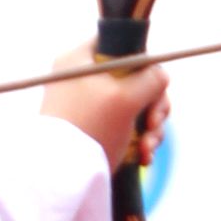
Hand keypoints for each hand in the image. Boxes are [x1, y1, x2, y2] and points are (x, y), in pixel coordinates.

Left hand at [40, 44, 169, 178]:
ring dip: (150, 127)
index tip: (152, 85)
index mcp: (80, 59)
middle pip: (132, 78)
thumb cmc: (91, 129)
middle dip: (153, 105)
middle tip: (154, 123)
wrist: (59, 176)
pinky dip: (138, 140)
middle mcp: (81, 78)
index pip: (120, 43)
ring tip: (149, 148)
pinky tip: (143, 157)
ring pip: (132, 105)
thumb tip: (161, 75)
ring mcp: (85, 106)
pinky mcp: (91, 131)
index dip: (144, 62)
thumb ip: (151, 79)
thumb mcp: (127, 98)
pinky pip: (123, 126)